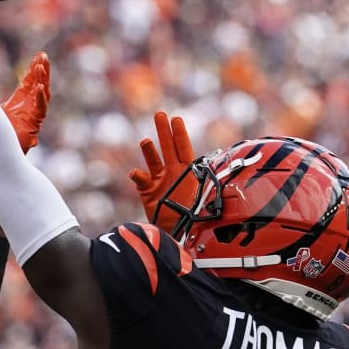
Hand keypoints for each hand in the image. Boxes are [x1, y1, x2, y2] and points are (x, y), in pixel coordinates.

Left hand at [1, 51, 50, 151]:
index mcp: (19, 103)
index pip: (29, 83)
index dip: (33, 70)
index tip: (39, 55)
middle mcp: (28, 109)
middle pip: (39, 85)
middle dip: (41, 71)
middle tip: (43, 56)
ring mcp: (32, 117)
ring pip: (42, 95)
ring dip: (42, 81)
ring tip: (41, 66)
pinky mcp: (33, 127)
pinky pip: (40, 111)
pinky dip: (40, 99)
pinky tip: (39, 87)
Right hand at [128, 111, 195, 231]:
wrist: (179, 234)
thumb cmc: (194, 217)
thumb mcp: (202, 199)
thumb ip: (201, 186)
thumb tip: (214, 174)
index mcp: (187, 172)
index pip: (183, 148)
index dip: (179, 134)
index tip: (175, 119)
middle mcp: (173, 172)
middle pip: (167, 147)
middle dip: (163, 131)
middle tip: (159, 114)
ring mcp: (159, 181)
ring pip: (153, 161)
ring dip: (149, 151)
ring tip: (146, 141)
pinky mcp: (148, 192)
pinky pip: (140, 180)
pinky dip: (137, 175)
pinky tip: (135, 172)